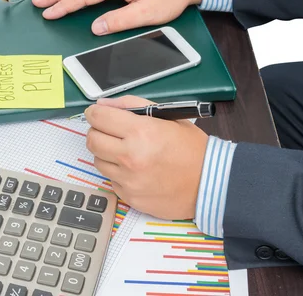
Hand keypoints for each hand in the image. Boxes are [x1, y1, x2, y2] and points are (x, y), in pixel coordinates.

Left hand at [84, 95, 208, 219]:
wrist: (210, 183)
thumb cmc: (192, 149)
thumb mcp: (167, 117)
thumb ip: (133, 105)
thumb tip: (104, 105)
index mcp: (140, 132)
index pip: (99, 117)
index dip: (95, 112)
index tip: (96, 113)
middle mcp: (130, 156)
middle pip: (92, 140)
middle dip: (97, 131)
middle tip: (109, 131)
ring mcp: (129, 180)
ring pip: (97, 161)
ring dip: (106, 153)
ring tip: (126, 151)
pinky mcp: (130, 197)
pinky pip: (111, 180)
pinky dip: (118, 173)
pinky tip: (135, 169)